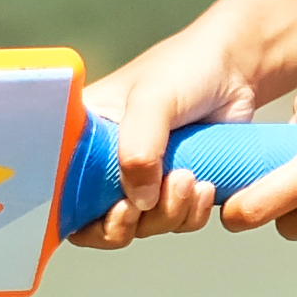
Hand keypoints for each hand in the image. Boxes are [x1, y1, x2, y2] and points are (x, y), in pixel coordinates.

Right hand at [66, 32, 261, 246]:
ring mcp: (141, 178)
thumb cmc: (184, 70)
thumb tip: (139, 202)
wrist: (235, 69)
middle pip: (98, 223)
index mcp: (81, 138)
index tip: (119, 206)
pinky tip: (206, 186)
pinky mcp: (172, 188)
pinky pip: (175, 221)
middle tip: (149, 202)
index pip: (61, 192)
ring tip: (190, 177)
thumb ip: (138, 149)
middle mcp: (104, 163)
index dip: (81, 214)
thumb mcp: (153, 100)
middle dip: (128, 223)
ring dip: (167, 214)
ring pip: (142, 226)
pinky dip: (190, 214)